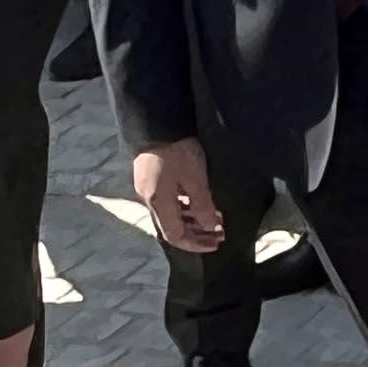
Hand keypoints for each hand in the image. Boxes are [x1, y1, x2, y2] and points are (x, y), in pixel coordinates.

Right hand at [133, 138, 223, 252]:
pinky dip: (184, 207)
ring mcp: (148, 187)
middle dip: (197, 234)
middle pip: (172, 227)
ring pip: (170, 214)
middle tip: (219, 233)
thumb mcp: (196, 178)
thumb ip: (202, 206)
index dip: (195, 244)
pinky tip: (199, 203)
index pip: (175, 236)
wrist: (158, 122)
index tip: (216, 243)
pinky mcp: (150, 177)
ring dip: (192, 220)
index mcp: (159, 203)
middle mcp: (150, 199)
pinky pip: (168, 201)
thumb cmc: (178, 151)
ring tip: (213, 220)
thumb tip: (208, 227)